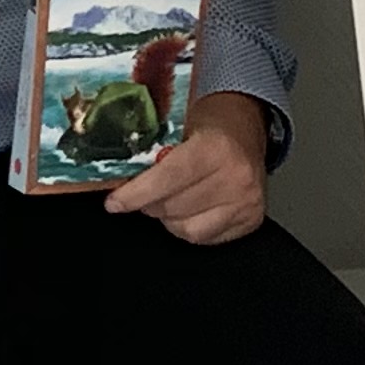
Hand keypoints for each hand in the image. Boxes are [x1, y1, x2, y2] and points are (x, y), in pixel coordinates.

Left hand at [106, 89, 269, 244]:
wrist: (245, 130)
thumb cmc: (210, 126)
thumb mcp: (180, 126)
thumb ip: (152, 153)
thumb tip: (119, 178)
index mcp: (216, 148)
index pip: (167, 179)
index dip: (135, 194)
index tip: (115, 202)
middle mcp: (236, 178)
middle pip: (172, 208)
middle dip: (149, 202)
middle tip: (144, 191)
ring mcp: (245, 203)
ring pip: (186, 229)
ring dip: (168, 217)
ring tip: (171, 196)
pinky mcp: (250, 221)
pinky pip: (203, 238)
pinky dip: (188, 225)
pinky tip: (190, 207)